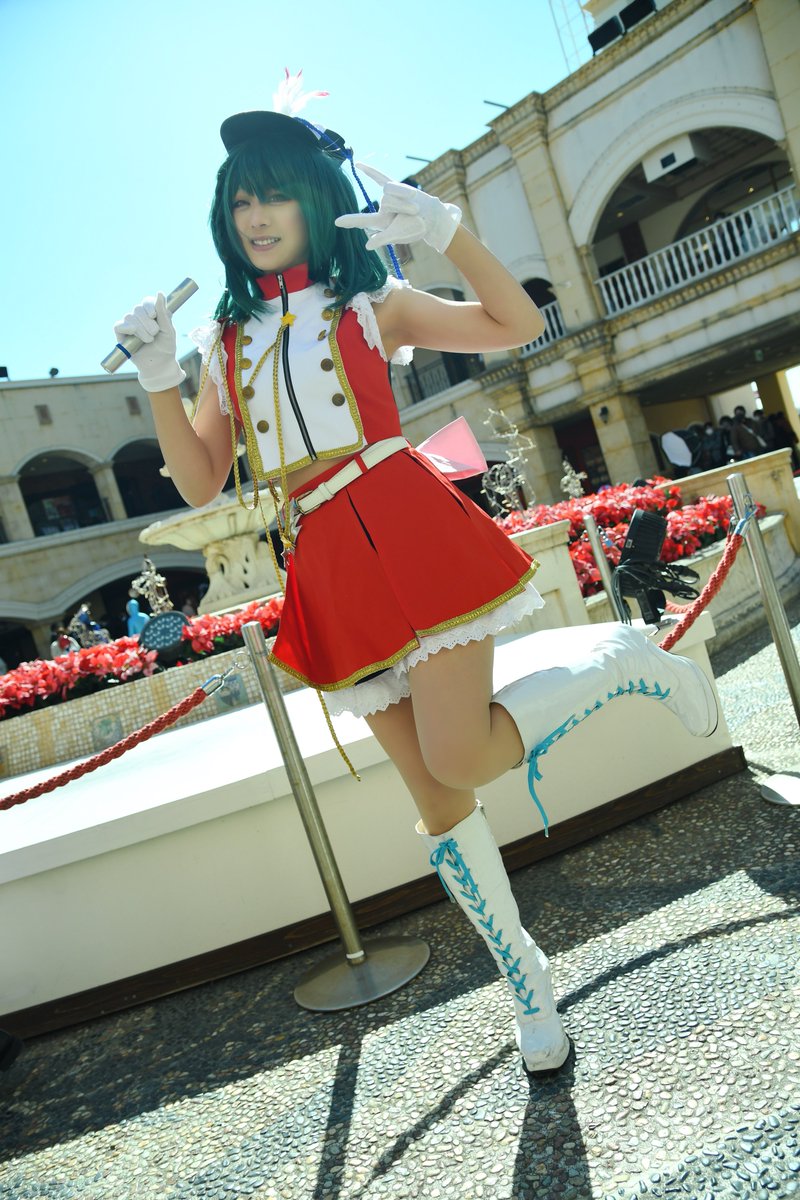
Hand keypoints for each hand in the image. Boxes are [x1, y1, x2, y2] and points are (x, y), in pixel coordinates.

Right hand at [113, 293, 185, 392]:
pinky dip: (126, 327)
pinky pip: (118, 326)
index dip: (149, 306)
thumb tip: (160, 292)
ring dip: (141, 329)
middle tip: (154, 334)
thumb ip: (163, 312)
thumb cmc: (166, 346)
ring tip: (149, 340)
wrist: (159, 364)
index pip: (147, 301)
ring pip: (130, 317)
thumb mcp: (168, 329)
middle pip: (138, 309)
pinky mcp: (121, 334)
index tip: (154, 315)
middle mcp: (140, 317)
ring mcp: (129, 325)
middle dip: (147, 322)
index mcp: (152, 313)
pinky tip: (132, 331)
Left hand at [335, 163, 461, 253]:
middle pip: (386, 200)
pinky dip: (370, 171)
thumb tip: (367, 246)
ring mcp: (388, 197)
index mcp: (381, 222)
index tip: (336, 222)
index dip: (350, 221)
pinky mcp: (395, 186)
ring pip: (390, 190)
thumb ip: (383, 239)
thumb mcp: (399, 235)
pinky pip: (380, 176)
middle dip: (402, 205)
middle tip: (414, 213)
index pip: (362, 220)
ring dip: (405, 198)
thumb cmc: (416, 228)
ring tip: (414, 206)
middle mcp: (382, 208)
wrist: (431, 216)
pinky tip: (357, 164)